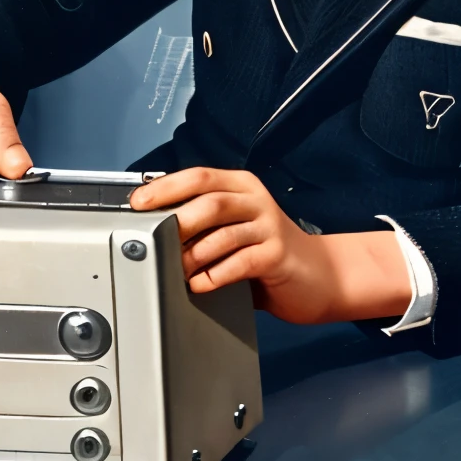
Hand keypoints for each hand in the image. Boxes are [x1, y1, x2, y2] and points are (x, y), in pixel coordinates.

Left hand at [130, 167, 411, 325]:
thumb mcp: (235, 229)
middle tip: (153, 240)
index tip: (138, 203)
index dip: (165, 187)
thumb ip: (204, 225)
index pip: (199, 176)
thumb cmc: (268, 254)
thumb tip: (153, 230)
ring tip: (175, 270)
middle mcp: (256, 200)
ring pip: (222, 231)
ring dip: (192, 253)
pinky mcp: (278, 254)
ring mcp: (270, 226)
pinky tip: (201, 284)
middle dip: (176, 220)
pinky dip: (214, 275)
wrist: (321, 276)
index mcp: (242, 187)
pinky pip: (239, 261)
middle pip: (210, 200)